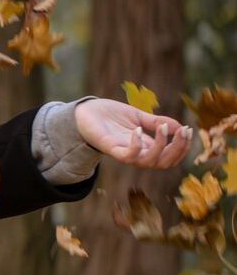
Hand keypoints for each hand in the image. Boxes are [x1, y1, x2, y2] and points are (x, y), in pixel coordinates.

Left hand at [74, 98, 190, 168]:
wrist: (85, 111)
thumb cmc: (110, 115)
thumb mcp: (138, 117)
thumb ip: (156, 122)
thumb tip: (180, 127)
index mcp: (145, 146)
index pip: (170, 156)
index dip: (182, 147)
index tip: (189, 130)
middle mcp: (137, 153)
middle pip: (164, 163)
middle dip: (177, 148)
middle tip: (181, 131)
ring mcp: (124, 152)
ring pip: (149, 163)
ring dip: (160, 146)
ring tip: (163, 127)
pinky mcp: (110, 149)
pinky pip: (127, 156)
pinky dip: (136, 145)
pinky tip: (138, 129)